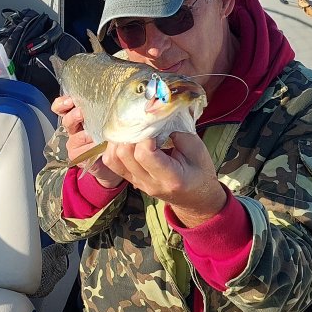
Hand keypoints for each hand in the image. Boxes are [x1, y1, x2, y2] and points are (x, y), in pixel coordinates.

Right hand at [51, 96, 123, 187]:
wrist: (110, 159)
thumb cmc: (107, 134)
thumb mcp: (103, 119)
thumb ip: (101, 110)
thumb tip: (109, 98)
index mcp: (75, 116)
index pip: (60, 107)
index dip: (62, 103)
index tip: (70, 101)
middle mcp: (72, 129)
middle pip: (67, 120)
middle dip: (74, 116)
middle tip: (81, 114)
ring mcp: (73, 143)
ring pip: (76, 137)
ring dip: (86, 135)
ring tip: (95, 134)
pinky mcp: (77, 156)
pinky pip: (83, 151)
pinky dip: (92, 148)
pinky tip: (100, 146)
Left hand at [102, 132, 226, 226]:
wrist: (195, 198)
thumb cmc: (199, 172)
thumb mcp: (198, 149)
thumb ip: (178, 131)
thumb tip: (157, 113)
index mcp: (170, 177)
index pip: (144, 154)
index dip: (145, 134)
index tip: (154, 124)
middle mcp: (149, 182)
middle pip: (123, 154)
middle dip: (130, 133)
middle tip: (142, 124)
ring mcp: (137, 183)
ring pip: (113, 158)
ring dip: (120, 140)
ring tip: (134, 130)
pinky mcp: (131, 180)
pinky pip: (112, 163)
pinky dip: (116, 147)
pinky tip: (128, 139)